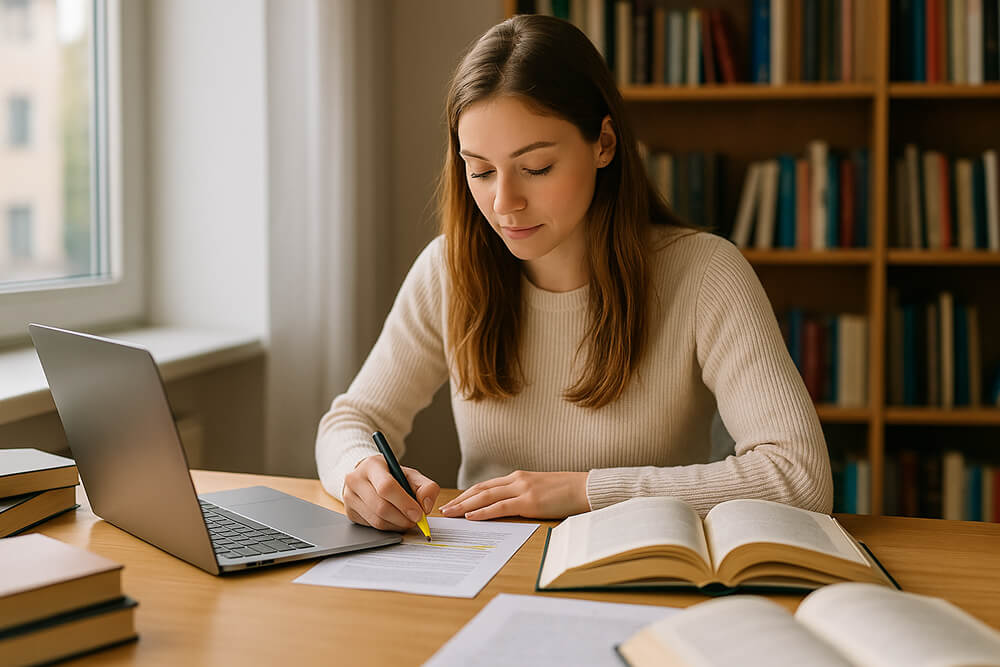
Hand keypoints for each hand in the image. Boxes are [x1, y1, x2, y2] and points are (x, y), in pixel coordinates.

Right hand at [343, 455, 439, 531]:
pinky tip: (394, 520)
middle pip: (381, 507)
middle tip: (415, 520)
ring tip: (407, 520)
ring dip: (397, 525)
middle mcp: (356, 479)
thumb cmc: (392, 476)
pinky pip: (372, 526)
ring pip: (377, 520)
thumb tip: (426, 506)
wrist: (369, 477)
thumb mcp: (411, 475)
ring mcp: (349, 496)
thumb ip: (426, 487)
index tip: (418, 513)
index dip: (404, 503)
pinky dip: (388, 528)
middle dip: (403, 518)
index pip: (386, 487)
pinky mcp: (349, 512)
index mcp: (372, 465)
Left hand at [439, 470, 588, 520]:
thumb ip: (523, 494)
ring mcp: (522, 490)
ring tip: (450, 513)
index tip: (454, 502)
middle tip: (443, 509)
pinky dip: (483, 512)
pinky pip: (500, 507)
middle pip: (480, 490)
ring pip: (485, 497)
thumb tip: (509, 507)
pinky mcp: (529, 502)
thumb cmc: (567, 492)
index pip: (486, 485)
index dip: (467, 494)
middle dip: (460, 500)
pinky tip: (471, 517)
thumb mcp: (540, 489)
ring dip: (464, 506)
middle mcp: (517, 480)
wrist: (586, 488)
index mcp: (518, 477)